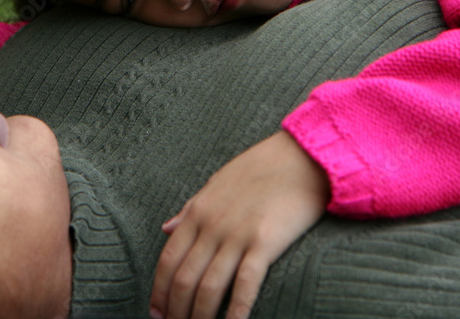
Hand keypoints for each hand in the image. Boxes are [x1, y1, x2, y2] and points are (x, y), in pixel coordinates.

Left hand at [149, 130, 329, 318]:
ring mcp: (237, 234)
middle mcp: (212, 225)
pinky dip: (235, 310)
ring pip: (209, 286)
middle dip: (176, 311)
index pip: (168, 259)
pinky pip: (245, 283)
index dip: (160, 291)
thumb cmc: (260, 169)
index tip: (158, 313)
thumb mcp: (216, 183)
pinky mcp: (265, 242)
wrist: (301, 157)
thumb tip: (165, 228)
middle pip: (184, 278)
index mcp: (198, 211)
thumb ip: (190, 209)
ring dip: (200, 317)